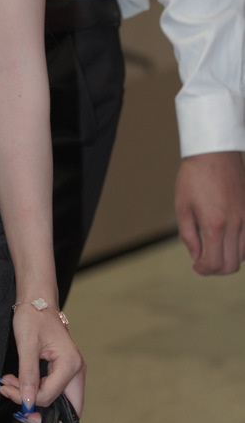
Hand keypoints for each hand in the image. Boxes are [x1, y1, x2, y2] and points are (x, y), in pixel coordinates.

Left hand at [0, 305, 84, 422]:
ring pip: (58, 403)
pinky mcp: (64, 372)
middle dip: (37, 411)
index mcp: (71, 365)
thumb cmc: (34, 317)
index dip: (27, 399)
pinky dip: (35, 391)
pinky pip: (53, 391)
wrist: (38, 301)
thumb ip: (28, 375)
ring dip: (34, 400)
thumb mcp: (26, 345)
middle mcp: (76, 372)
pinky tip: (18, 382)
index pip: (50, 398)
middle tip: (14, 400)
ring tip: (11, 386)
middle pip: (65, 411)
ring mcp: (72, 373)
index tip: (8, 389)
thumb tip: (26, 403)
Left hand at [176, 151, 244, 274]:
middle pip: (231, 265)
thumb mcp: (182, 207)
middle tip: (204, 262)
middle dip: (216, 269)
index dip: (203, 270)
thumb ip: (189, 236)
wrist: (214, 152)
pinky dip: (239, 247)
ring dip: (228, 258)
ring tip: (214, 249)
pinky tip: (227, 239)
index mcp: (214, 225)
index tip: (196, 266)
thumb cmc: (193, 177)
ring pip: (243, 255)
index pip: (214, 264)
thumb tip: (196, 257)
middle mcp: (235, 225)